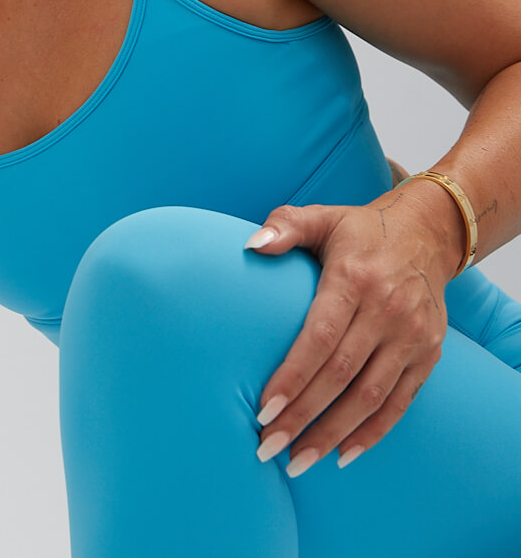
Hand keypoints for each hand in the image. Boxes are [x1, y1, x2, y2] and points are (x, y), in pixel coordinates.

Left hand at [244, 189, 455, 476]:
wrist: (427, 233)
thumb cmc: (360, 231)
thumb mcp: (323, 217)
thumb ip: (285, 226)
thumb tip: (250, 245)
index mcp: (354, 278)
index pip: (319, 337)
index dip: (292, 377)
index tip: (263, 409)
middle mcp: (387, 310)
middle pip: (340, 375)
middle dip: (303, 416)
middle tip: (268, 446)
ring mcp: (412, 336)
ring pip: (370, 397)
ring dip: (333, 434)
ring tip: (298, 461)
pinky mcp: (428, 354)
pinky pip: (400, 402)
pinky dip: (373, 433)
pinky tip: (342, 454)